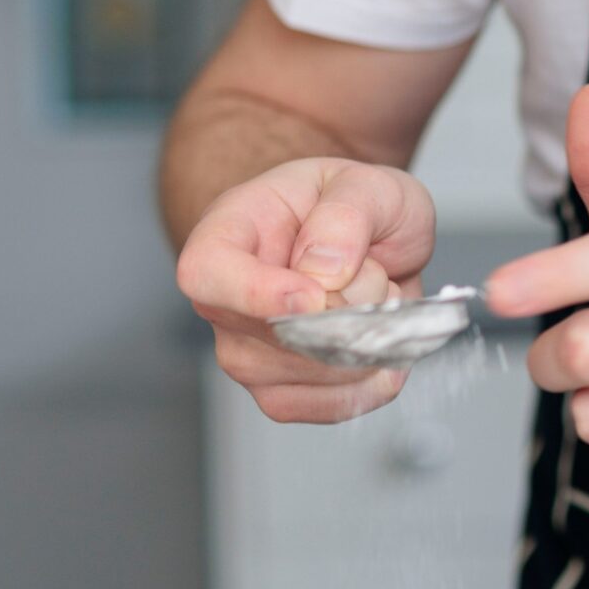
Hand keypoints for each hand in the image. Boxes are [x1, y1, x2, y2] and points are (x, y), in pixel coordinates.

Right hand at [176, 159, 436, 423]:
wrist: (364, 237)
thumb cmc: (350, 203)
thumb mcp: (365, 184)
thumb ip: (345, 216)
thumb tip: (323, 271)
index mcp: (228, 233)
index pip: (207, 273)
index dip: (256, 293)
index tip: (313, 297)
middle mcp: (225, 301)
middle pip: (276, 334)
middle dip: (352, 307)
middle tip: (375, 266)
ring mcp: (246, 353)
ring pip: (314, 371)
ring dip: (369, 337)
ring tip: (373, 294)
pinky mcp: (279, 390)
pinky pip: (330, 405)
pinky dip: (373, 378)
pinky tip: (382, 342)